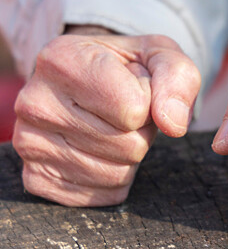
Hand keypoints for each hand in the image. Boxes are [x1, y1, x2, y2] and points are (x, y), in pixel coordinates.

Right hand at [13, 26, 200, 205]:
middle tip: (125, 110)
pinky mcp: (36, 177)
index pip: (135, 108)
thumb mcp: (160, 55)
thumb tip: (174, 125)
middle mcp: (36, 102)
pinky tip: (99, 148)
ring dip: (131, 154)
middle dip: (142, 130)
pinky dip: (115, 177)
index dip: (150, 101)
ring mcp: (30, 143)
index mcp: (63, 60)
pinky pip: (102, 194)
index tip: (135, 86)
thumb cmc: (128, 67)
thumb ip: (177, 78)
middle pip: (130, 145)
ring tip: (112, 126)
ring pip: (117, 174)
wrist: (86, 78)